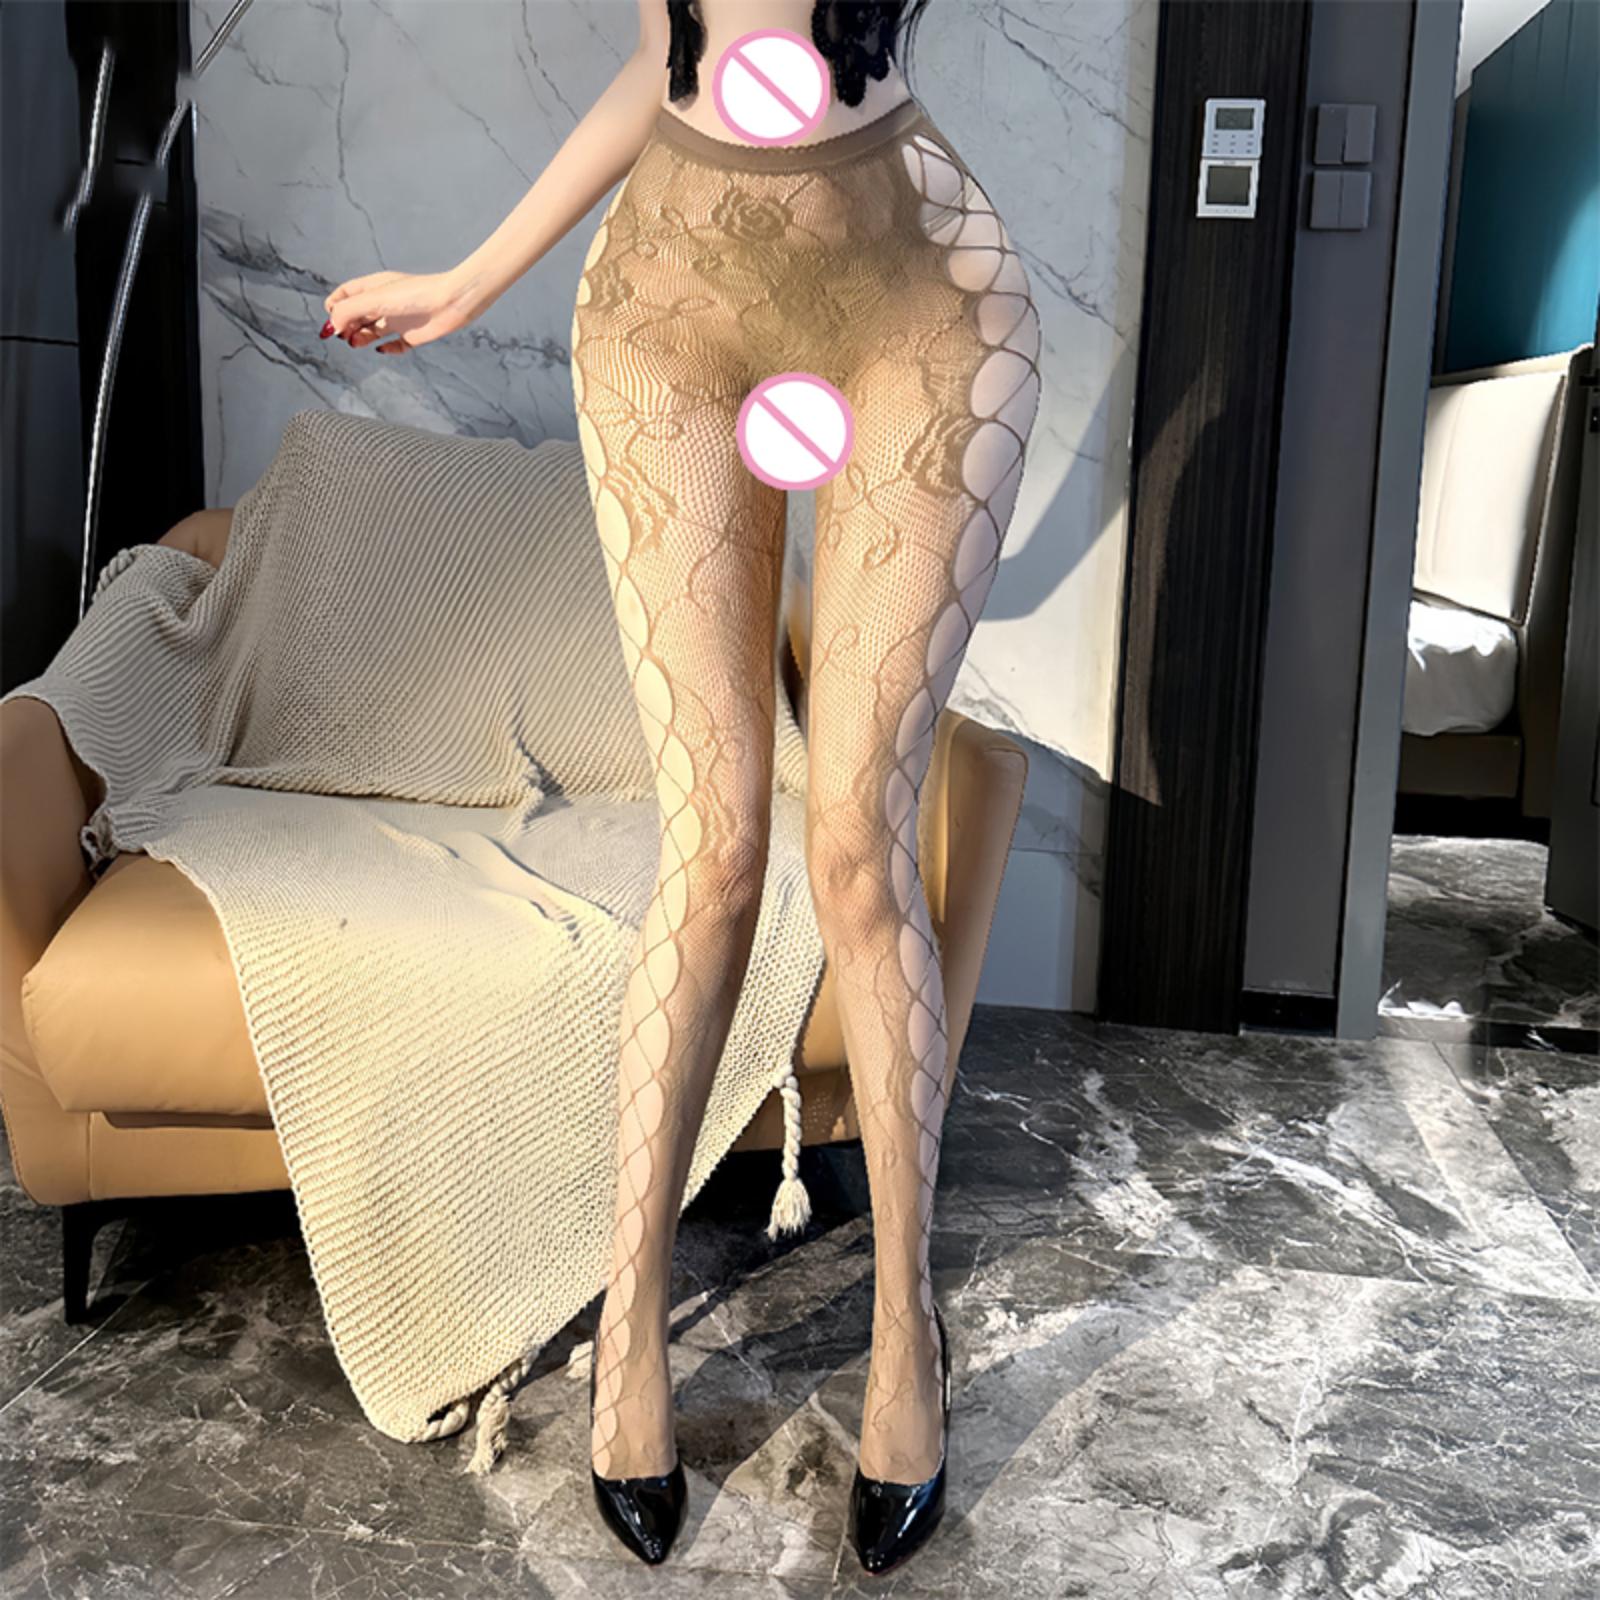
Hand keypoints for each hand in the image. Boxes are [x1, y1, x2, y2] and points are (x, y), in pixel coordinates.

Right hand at [320, 268, 482, 354]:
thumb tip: (333, 326)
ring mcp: (398, 318)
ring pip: (372, 330)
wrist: (452, 302)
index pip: (345, 294)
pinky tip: (381, 350)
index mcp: (374, 287)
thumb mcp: (376, 299)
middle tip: (341, 336)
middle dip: (345, 325)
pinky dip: (386, 349)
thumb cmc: (417, 294)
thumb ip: (350, 311)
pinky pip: (395, 344)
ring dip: (360, 337)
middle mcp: (384, 302)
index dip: (334, 306)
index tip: (330, 320)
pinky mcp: (413, 334)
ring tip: (355, 343)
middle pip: (356, 315)